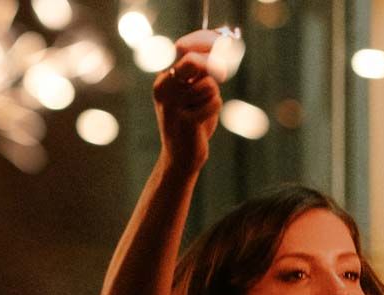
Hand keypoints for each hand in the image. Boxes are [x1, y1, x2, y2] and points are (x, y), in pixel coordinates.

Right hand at [154, 31, 223, 172]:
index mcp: (163, 80)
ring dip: (213, 97)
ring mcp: (172, 104)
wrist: (180, 158)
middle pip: (194, 62)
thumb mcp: (193, 95)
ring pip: (208, 84)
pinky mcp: (185, 120)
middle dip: (211, 68)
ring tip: (202, 112)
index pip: (184, 51)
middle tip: (220, 78)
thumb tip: (218, 55)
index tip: (220, 51)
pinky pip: (214, 102)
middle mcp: (163, 88)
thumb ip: (200, 75)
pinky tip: (203, 122)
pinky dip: (215, 110)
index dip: (204, 48)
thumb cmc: (191, 123)